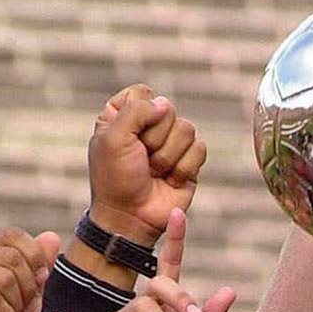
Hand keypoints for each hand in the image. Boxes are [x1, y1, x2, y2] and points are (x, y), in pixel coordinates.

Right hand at [0, 228, 59, 311]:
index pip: (15, 236)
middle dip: (28, 287)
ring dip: (17, 305)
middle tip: (20, 309)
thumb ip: (40, 265)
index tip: (37, 284)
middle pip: (13, 257)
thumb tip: (52, 236)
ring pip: (4, 278)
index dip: (35, 260)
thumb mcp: (32, 293)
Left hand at [88, 85, 206, 245]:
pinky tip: (170, 181)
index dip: (140, 112)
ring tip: (154, 173)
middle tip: (141, 159)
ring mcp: (171, 145)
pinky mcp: (189, 163)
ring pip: (187, 129)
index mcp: (124, 116)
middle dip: (154, 138)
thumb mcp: (113, 138)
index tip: (127, 135)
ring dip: (168, 156)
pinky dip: (184, 168)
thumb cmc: (115, 180)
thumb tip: (164, 105)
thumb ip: (135, 111)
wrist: (131, 218)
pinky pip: (199, 149)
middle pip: (168, 109)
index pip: (143, 93)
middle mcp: (149, 127)